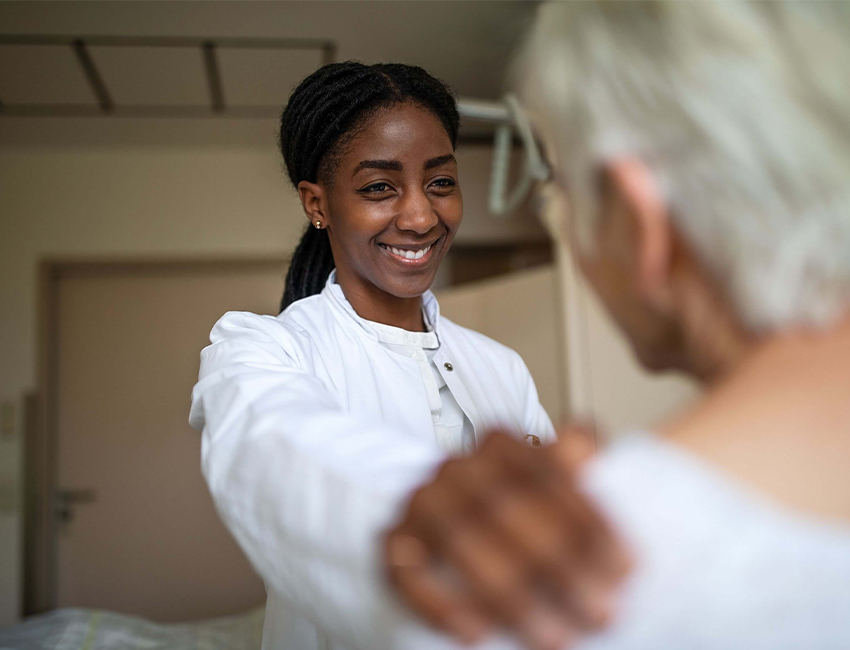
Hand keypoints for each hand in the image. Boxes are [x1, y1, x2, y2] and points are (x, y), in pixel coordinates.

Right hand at [384, 426, 630, 649]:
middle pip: (509, 504)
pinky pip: (408, 573)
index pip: (547, 468)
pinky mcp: (392, 544)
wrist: (434, 532)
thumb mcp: (549, 495)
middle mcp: (459, 467)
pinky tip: (478, 634)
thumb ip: (585, 478)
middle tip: (600, 611)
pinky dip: (443, 605)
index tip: (626, 567)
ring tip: (553, 636)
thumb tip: (625, 472)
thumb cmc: (509, 522)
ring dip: (512, 593)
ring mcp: (421, 503)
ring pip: (462, 538)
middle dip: (561, 562)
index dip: (590, 517)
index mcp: (502, 446)